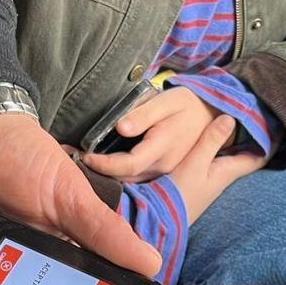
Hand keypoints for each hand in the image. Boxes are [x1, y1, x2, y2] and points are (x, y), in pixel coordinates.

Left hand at [84, 86, 219, 182]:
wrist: (212, 118)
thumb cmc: (186, 105)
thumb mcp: (168, 101)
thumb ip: (144, 114)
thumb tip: (120, 127)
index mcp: (163, 147)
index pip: (128, 164)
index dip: (104, 164)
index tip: (84, 156)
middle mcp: (163, 166)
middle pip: (125, 179)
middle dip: (99, 173)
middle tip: (74, 161)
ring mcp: (164, 174)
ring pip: (130, 183)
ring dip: (107, 178)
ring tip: (83, 166)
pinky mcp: (162, 175)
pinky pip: (137, 181)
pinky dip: (118, 177)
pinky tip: (101, 169)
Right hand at [166, 117, 265, 223]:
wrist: (157, 220)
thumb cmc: (177, 194)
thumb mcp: (194, 165)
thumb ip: (210, 141)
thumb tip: (230, 117)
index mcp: (227, 172)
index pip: (257, 157)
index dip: (270, 143)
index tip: (281, 127)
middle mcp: (221, 176)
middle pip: (244, 154)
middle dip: (253, 138)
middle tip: (259, 117)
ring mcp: (208, 179)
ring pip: (228, 155)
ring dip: (234, 140)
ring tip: (237, 120)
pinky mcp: (195, 179)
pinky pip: (212, 158)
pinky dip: (216, 145)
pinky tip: (209, 137)